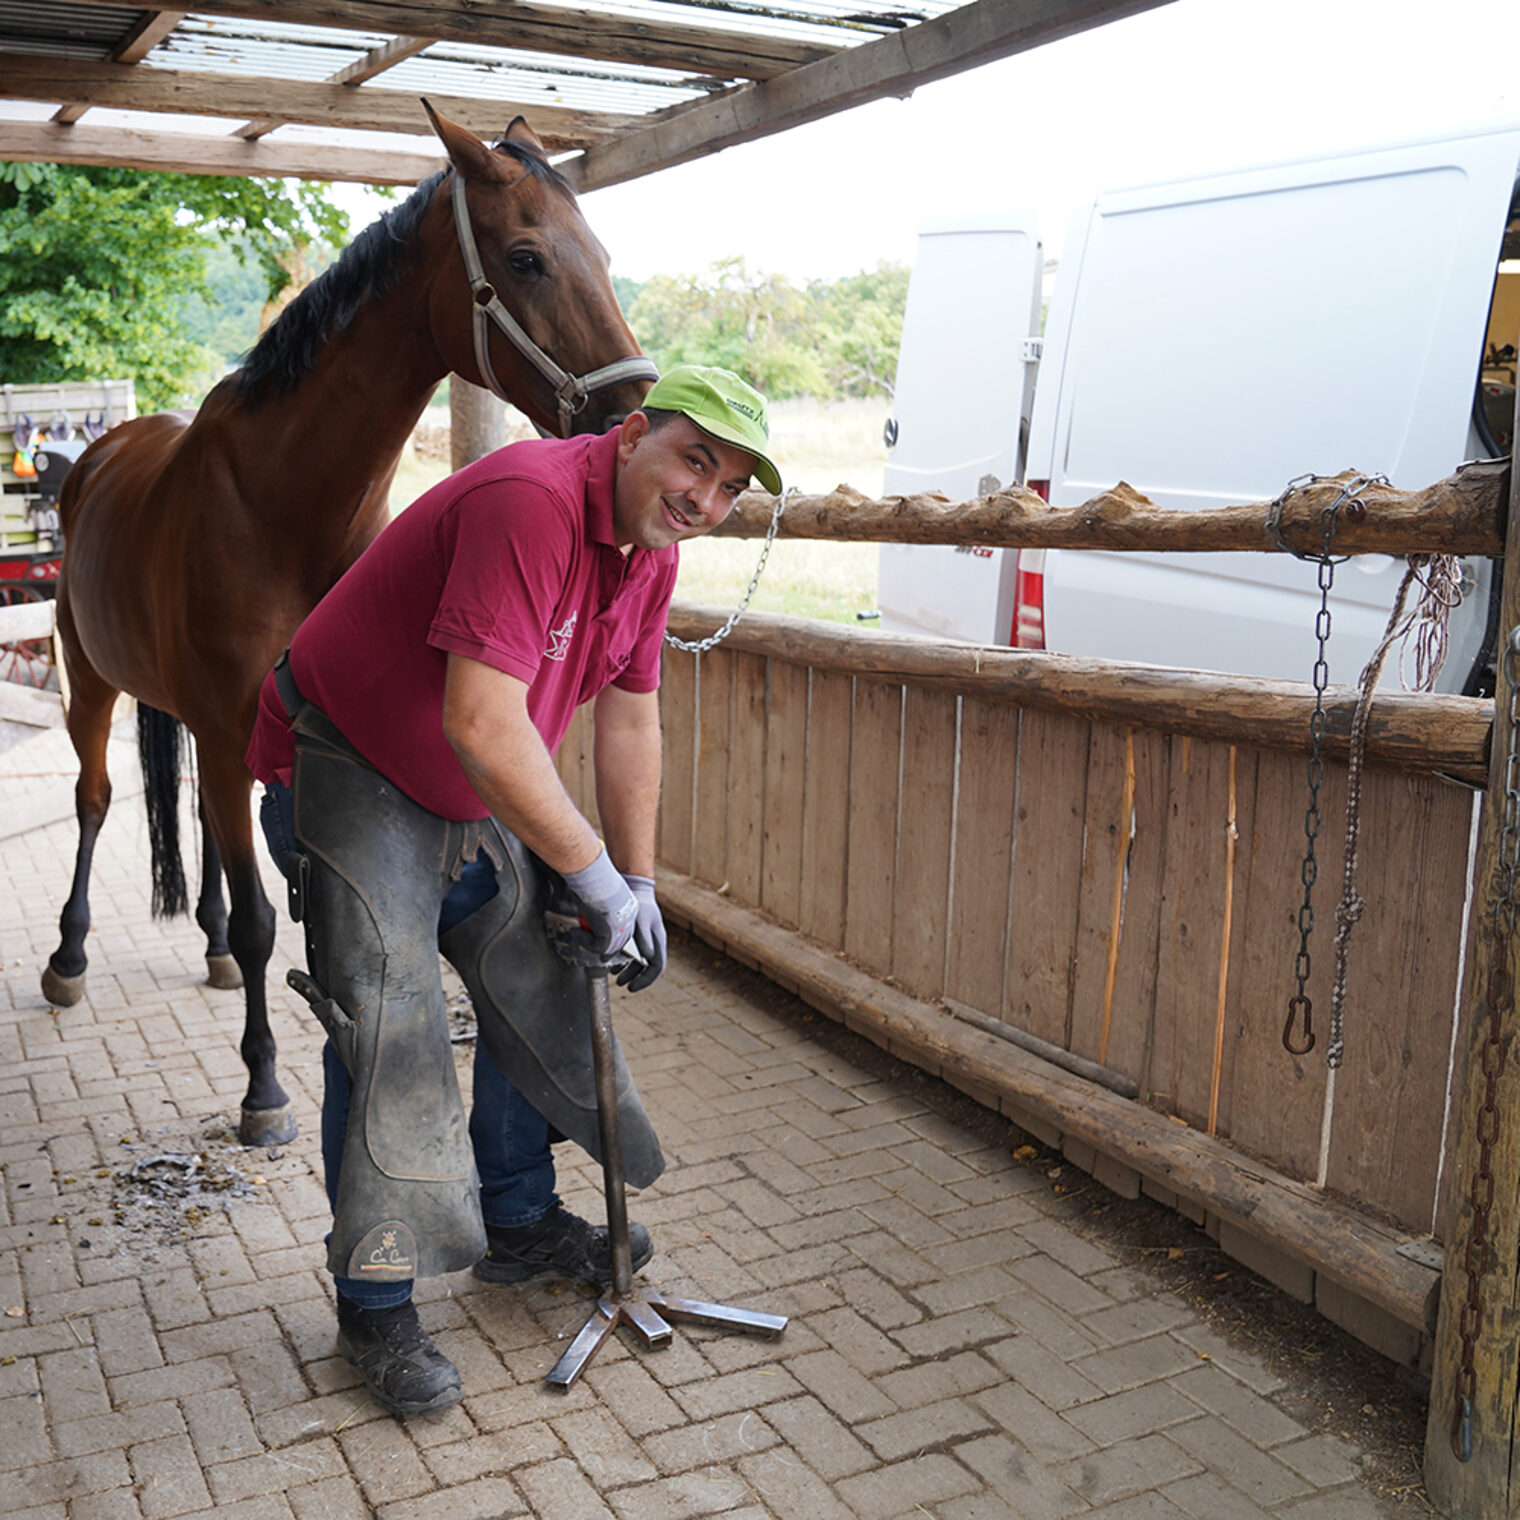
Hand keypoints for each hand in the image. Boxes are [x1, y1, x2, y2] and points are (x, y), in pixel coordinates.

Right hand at [561, 846, 636, 957]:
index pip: (625, 926)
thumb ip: (600, 902)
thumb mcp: (600, 890)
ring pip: (610, 947)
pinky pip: (599, 947)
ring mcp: (622, 927)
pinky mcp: (611, 934)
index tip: (600, 935)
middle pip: (621, 940)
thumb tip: (590, 905)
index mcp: (630, 905)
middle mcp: (629, 918)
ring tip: (577, 933)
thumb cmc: (594, 876)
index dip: (614, 933)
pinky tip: (575, 932)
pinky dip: (586, 943)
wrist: (594, 875)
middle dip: (608, 947)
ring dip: (592, 944)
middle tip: (593, 947)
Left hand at [619, 876, 665, 990]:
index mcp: (658, 940)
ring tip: (614, 974)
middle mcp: (653, 942)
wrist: (635, 887)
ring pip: (638, 961)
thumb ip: (644, 938)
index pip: (657, 966)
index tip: (633, 987)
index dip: (646, 980)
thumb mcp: (641, 920)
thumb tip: (647, 958)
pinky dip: (622, 959)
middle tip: (620, 983)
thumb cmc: (640, 903)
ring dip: (627, 970)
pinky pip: (631, 952)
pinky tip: (612, 961)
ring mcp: (645, 939)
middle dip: (634, 977)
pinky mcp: (635, 935)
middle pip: (646, 966)